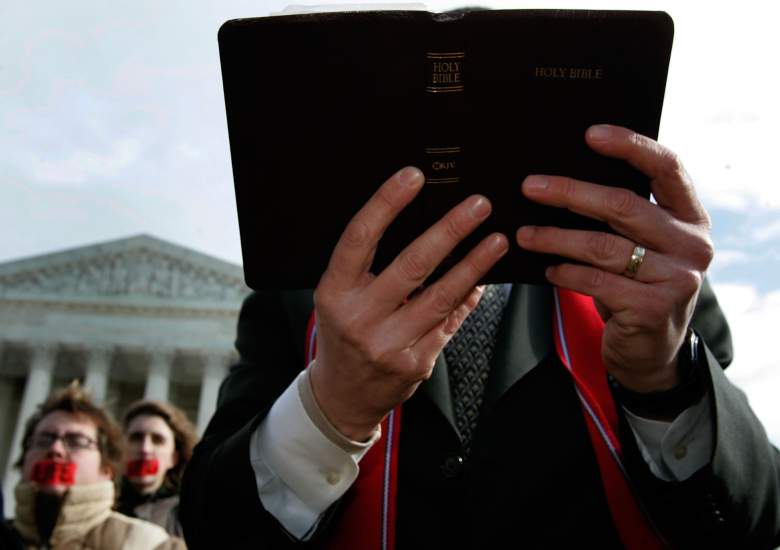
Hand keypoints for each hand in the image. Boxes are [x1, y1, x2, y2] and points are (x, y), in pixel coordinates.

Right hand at [310, 166, 508, 440]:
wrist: (342, 396)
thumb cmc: (342, 334)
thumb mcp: (338, 297)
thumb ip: (366, 266)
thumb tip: (419, 220)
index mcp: (334, 292)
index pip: (360, 238)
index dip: (387, 203)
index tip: (414, 175)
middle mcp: (359, 318)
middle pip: (412, 265)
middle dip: (450, 230)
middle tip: (478, 204)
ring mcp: (389, 344)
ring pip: (441, 296)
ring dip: (474, 264)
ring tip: (498, 239)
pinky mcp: (415, 363)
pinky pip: (450, 322)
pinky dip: (468, 297)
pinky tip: (483, 278)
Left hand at [516, 125, 712, 392]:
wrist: (651, 350)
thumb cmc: (636, 284)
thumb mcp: (640, 246)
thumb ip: (621, 216)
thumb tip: (559, 179)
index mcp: (691, 216)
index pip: (667, 167)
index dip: (630, 146)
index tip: (590, 134)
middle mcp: (692, 244)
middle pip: (623, 205)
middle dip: (570, 193)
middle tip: (529, 187)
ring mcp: (677, 278)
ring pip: (602, 246)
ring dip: (555, 238)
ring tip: (524, 234)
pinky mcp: (654, 308)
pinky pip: (595, 281)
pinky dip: (565, 272)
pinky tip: (547, 269)